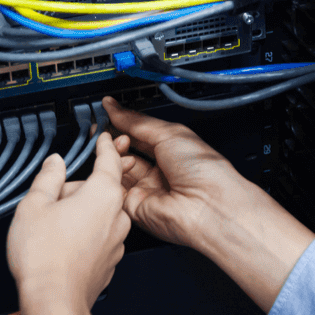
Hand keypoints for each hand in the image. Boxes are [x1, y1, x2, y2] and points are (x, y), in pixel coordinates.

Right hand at [5, 125, 130, 313]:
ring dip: (79, 213)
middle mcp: (116, 217)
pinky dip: (83, 234)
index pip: (109, 159)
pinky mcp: (110, 263)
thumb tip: (55, 164)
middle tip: (49, 200)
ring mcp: (116, 243)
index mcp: (103, 195)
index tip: (103, 136)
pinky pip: (98, 236)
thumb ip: (48, 177)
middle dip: (76, 189)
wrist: (54, 303)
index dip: (104, 145)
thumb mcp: (35, 204)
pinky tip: (61, 245)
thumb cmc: (45, 256)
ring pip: (98, 214)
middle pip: (99, 188)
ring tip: (52, 227)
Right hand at [101, 95, 314, 314]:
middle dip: (113, 136)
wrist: (210, 205)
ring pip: (116, 167)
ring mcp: (146, 189)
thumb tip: (114, 107)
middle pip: (125, 151)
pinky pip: (114, 188)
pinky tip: (111, 159)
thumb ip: (137, 121)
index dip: (122, 122)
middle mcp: (158, 170)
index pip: (139, 134)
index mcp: (170, 150)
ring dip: (112, 152)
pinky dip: (109, 172)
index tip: (106, 111)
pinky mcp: (135, 207)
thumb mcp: (168, 133)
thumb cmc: (204, 170)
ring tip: (113, 142)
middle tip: (104, 127)